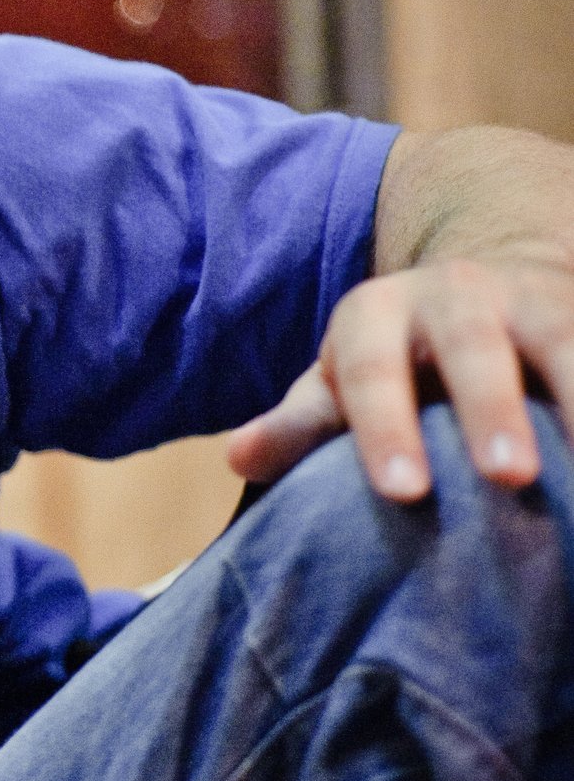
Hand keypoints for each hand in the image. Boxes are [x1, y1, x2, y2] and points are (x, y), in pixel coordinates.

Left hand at [225, 251, 573, 498]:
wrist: (480, 288)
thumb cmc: (395, 362)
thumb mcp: (342, 381)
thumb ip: (299, 423)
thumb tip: (240, 457)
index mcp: (376, 313)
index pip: (370, 370)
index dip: (384, 428)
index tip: (403, 492)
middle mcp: (457, 294)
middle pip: (472, 348)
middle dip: (490, 410)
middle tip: (507, 478)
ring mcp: (535, 300)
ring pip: (564, 341)